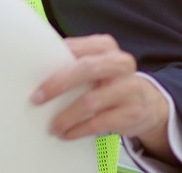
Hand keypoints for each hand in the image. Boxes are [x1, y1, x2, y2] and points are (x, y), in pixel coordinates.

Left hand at [32, 34, 175, 164]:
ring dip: (66, 116)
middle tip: (37, 99)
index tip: (33, 71)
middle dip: (57, 84)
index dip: (54, 58)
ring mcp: (130, 88)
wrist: (148, 102)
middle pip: (86, 69)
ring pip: (91, 101)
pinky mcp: (132, 112)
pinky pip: (100, 123)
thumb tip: (34, 70)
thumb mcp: (95, 65)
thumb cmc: (109, 80)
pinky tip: (66, 134)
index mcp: (105, 46)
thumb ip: (72, 63)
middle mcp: (120, 63)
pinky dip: (79, 130)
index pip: (76, 47)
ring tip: (52, 125)